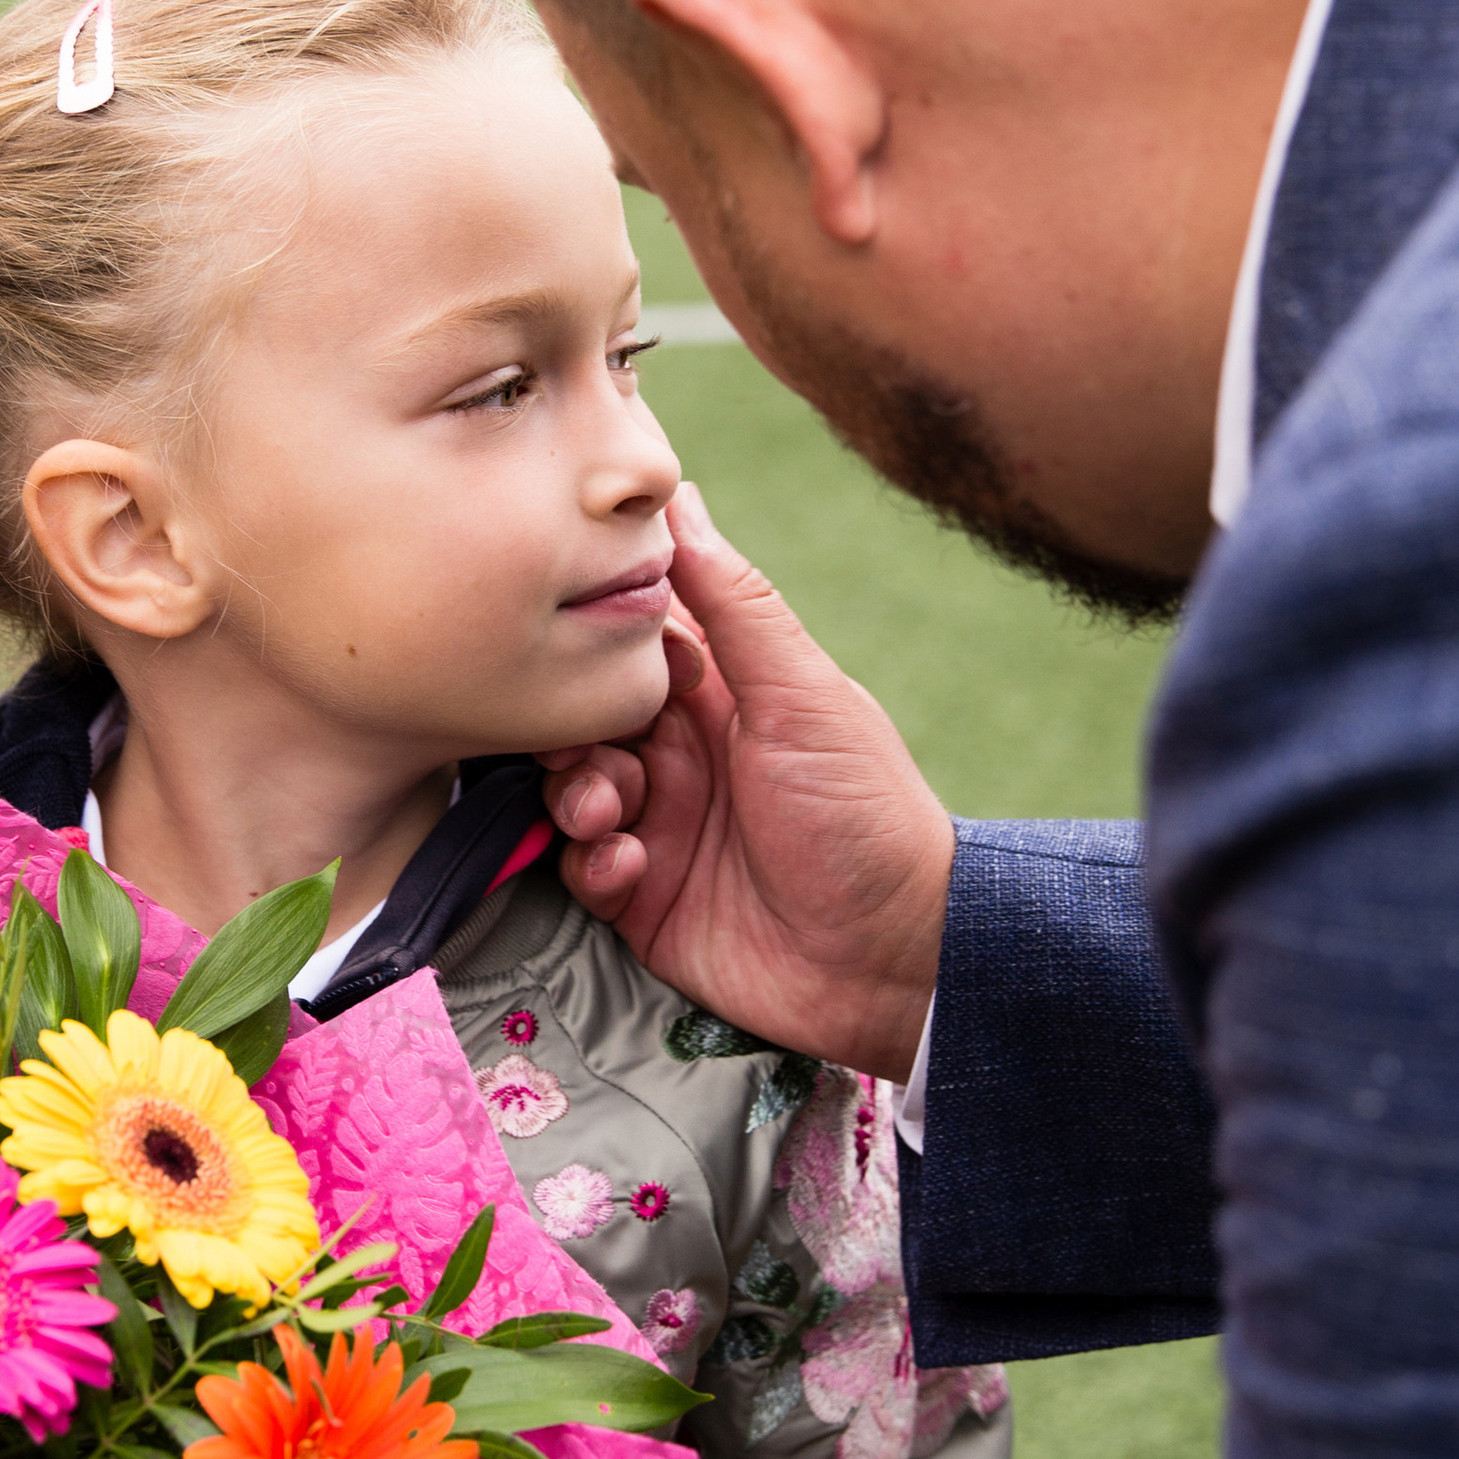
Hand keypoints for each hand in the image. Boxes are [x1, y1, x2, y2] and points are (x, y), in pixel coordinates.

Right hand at [540, 487, 954, 1081]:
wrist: (894, 962)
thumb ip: (736, 604)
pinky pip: (582, 867)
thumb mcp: (803, 697)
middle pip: (583, 718)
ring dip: (577, 795)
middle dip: (568, 730)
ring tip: (613, 813)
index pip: (631, 644)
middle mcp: (683, 755)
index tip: (564, 638)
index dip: (592, 640)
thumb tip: (681, 496)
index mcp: (724, 695)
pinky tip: (630, 869)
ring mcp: (661, 827)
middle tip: (591, 748)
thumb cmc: (867, 817)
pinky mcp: (643, 899)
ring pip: (570, 790)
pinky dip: (594, 863)